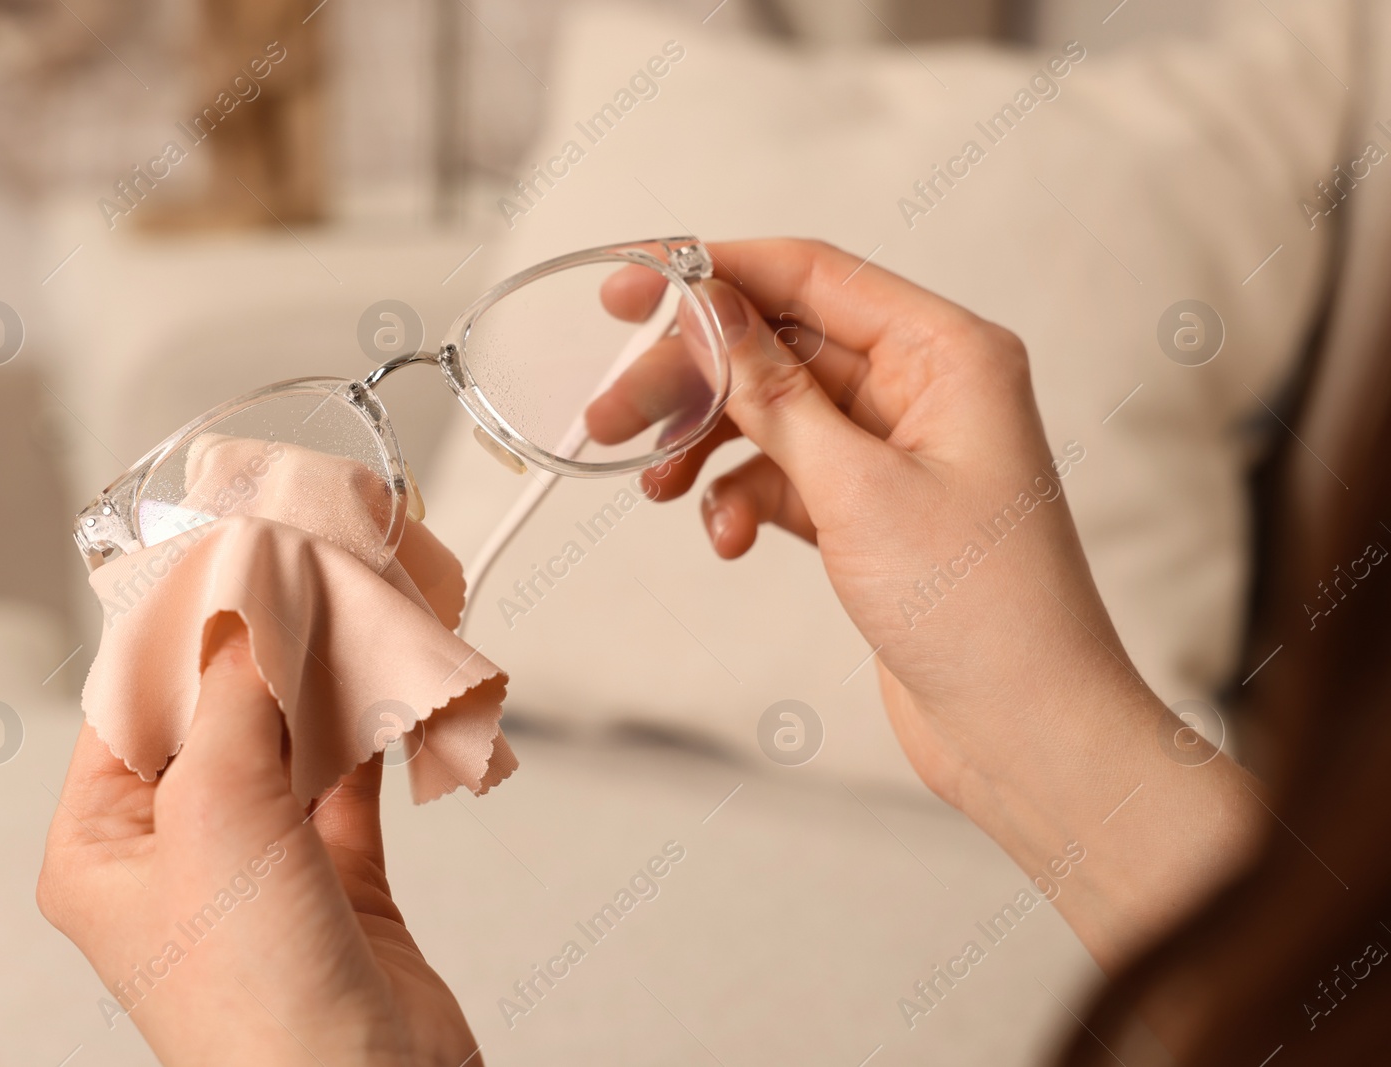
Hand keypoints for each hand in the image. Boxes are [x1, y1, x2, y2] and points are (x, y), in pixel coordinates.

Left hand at [38, 614, 480, 1066]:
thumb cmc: (255, 1006)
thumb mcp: (216, 817)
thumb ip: (229, 700)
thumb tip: (239, 612)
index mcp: (103, 848)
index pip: (128, 705)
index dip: (175, 628)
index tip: (222, 558)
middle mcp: (178, 854)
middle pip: (213, 715)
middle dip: (259, 647)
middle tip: (298, 572)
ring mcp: (261, 867)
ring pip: (287, 741)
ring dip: (321, 682)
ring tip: (349, 610)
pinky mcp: (338, 878)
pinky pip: (347, 778)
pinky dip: (370, 728)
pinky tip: (385, 679)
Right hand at [594, 239, 1263, 970]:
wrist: (1024, 731)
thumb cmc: (980, 609)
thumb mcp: (857, 488)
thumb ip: (774, 392)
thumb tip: (709, 306)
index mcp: (948, 353)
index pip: (811, 276)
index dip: (712, 272)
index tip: (630, 286)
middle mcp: (926, 389)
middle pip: (779, 348)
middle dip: (693, 380)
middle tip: (609, 413)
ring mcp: (898, 452)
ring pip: (775, 415)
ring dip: (709, 445)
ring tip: (653, 485)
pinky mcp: (874, 510)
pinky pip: (786, 476)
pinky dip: (743, 498)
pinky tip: (725, 537)